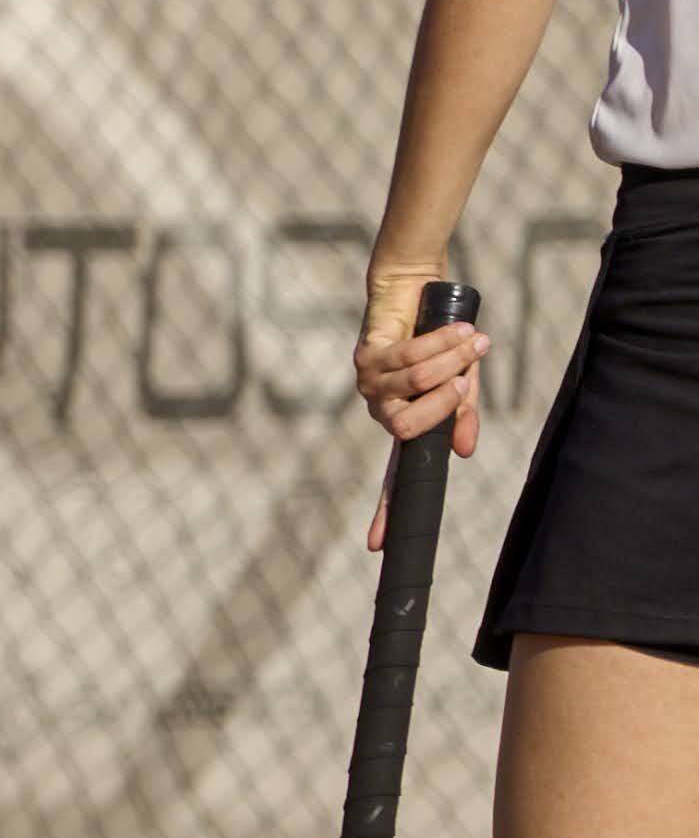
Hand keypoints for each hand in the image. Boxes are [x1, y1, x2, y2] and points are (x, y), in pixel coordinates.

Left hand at [354, 265, 485, 543]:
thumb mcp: (460, 384)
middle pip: (403, 429)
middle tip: (466, 380)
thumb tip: (464, 452)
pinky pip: (407, 357)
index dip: (384, 509)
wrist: (420, 293)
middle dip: (443, 405)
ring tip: (472, 342)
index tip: (378, 544)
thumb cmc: (443, 343)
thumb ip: (460, 415)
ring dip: (448, 363)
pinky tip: (459, 333)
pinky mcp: (366, 353)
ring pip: (410, 387)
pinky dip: (439, 344)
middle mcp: (380, 407)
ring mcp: (368, 382)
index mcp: (403, 423)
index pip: (391, 475)